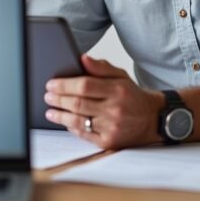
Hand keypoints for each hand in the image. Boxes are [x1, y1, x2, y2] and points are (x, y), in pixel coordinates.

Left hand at [44, 55, 160, 149]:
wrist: (152, 119)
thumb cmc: (132, 96)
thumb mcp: (120, 76)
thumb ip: (101, 68)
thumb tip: (82, 58)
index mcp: (117, 90)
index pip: (85, 85)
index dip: (64, 85)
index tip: (51, 84)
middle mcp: (115, 109)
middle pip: (78, 103)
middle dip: (58, 99)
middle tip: (47, 95)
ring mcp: (111, 127)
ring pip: (78, 120)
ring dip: (60, 115)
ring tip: (50, 110)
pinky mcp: (109, 142)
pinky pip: (84, 134)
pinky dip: (71, 127)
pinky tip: (64, 121)